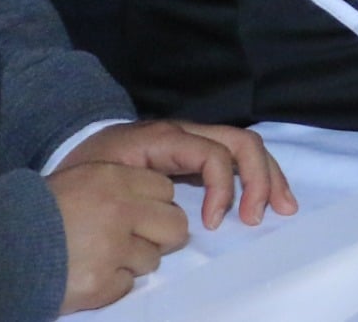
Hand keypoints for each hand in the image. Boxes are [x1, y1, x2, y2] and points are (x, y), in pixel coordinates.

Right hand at [48, 161, 187, 311]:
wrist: (2, 246)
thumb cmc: (39, 211)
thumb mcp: (81, 180)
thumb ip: (120, 187)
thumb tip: (154, 203)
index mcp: (115, 179)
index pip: (166, 191)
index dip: (155, 206)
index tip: (137, 215)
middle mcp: (121, 210)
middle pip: (175, 227)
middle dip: (159, 237)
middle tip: (133, 242)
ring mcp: (113, 248)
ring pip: (152, 260)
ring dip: (131, 263)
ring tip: (98, 258)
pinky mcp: (102, 282)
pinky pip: (127, 285)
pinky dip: (111, 284)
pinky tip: (88, 274)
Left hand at [59, 120, 296, 230]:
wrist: (75, 151)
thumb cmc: (88, 170)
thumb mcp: (105, 178)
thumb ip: (141, 189)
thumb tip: (180, 213)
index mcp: (166, 137)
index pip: (212, 154)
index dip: (221, 189)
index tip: (211, 225)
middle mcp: (188, 132)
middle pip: (242, 143)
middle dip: (260, 179)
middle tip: (259, 217)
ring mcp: (196, 139)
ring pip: (248, 147)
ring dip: (270, 177)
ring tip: (283, 208)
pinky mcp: (198, 151)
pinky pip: (237, 157)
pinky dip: (257, 177)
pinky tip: (265, 200)